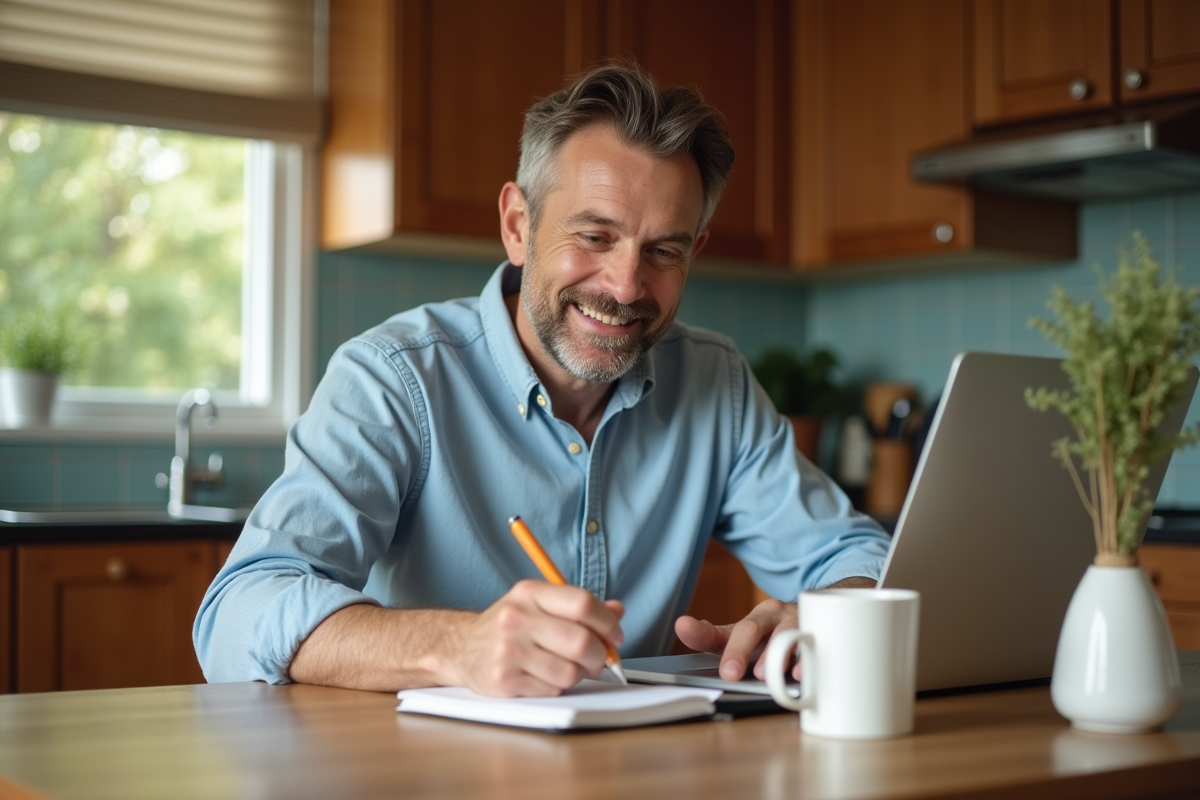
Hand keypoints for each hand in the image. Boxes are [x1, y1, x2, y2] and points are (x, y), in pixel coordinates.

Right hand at [450, 579, 623, 696]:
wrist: (460, 648)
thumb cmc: (509, 626)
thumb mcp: (538, 604)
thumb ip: (578, 606)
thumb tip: (618, 611)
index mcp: (529, 593)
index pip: (582, 603)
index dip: (608, 623)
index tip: (615, 636)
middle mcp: (516, 618)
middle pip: (581, 641)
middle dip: (599, 656)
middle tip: (598, 659)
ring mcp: (508, 650)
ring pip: (570, 672)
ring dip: (577, 674)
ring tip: (566, 668)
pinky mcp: (503, 680)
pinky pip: (551, 690)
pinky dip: (556, 687)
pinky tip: (543, 677)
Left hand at [674, 576, 878, 681]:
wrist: (827, 612)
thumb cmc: (781, 634)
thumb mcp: (750, 640)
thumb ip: (719, 641)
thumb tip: (687, 629)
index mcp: (751, 620)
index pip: (721, 628)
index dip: (700, 631)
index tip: (683, 627)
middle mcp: (773, 616)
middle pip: (751, 628)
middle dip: (739, 651)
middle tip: (730, 673)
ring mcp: (798, 622)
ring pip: (784, 633)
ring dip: (773, 654)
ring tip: (764, 674)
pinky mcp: (822, 632)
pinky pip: (814, 643)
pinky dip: (807, 660)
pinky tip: (800, 673)